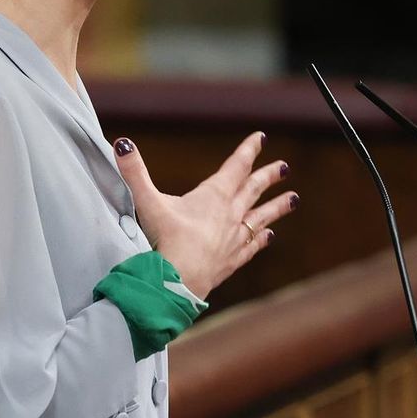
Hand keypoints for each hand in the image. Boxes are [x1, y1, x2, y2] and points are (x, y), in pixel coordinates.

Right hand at [113, 132, 296, 300]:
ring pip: (261, 217)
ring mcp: (233, 238)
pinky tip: (270, 236)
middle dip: (268, 175)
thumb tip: (121, 143)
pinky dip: (262, 239)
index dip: (248, 150)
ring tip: (294, 198)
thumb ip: (134, 172)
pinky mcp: (232, 260)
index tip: (261, 137)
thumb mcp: (147, 201)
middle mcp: (229, 214)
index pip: (236, 166)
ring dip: (277, 207)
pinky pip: (252, 246)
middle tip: (284, 166)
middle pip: (253, 190)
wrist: (179, 280)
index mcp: (213, 196)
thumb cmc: (165, 239)